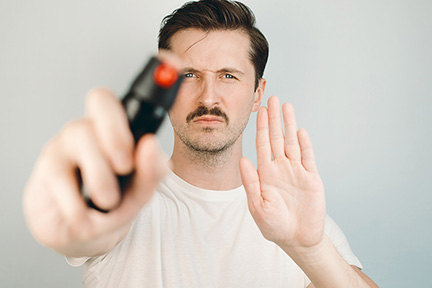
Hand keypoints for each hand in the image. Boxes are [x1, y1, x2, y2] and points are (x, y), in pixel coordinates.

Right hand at [23, 88, 166, 256]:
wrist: (82, 236)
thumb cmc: (111, 206)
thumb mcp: (140, 194)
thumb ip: (151, 173)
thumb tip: (151, 146)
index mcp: (120, 133)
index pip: (131, 99)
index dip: (150, 81)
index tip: (172, 66)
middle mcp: (93, 130)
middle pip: (101, 100)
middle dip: (117, 132)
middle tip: (125, 165)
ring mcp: (66, 145)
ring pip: (81, 135)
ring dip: (100, 177)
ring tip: (109, 200)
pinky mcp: (46, 168)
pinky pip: (60, 176)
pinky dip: (78, 205)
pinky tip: (83, 215)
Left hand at [240, 96, 325, 251]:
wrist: (297, 239)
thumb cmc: (274, 225)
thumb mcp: (257, 205)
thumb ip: (251, 181)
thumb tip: (243, 159)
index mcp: (266, 173)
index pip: (262, 144)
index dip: (260, 127)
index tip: (259, 110)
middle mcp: (280, 168)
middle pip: (276, 138)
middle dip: (274, 118)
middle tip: (273, 99)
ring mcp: (296, 172)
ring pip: (292, 142)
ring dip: (289, 125)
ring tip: (287, 107)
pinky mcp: (311, 179)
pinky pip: (308, 157)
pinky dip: (305, 144)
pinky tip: (300, 131)